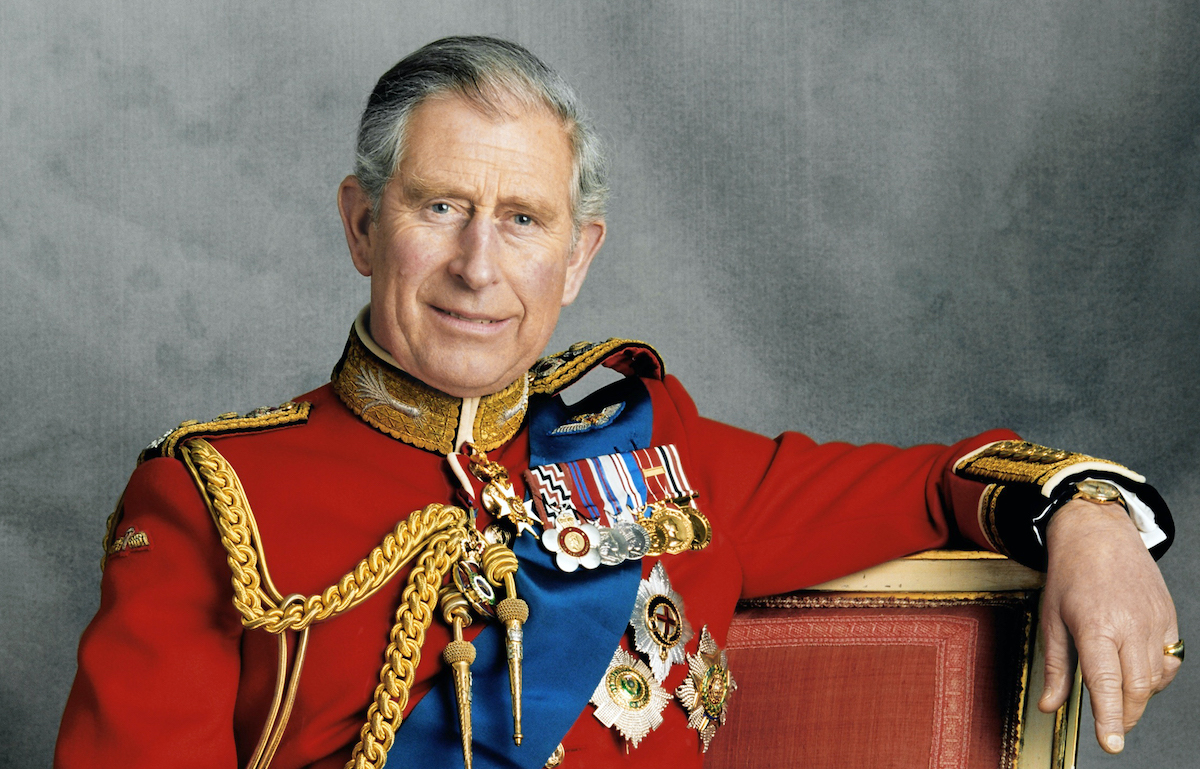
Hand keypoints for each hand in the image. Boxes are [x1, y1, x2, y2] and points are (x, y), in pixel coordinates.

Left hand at [1039, 499, 1179, 752]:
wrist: (1098, 534)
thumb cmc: (1070, 574)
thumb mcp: (1051, 619)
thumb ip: (1055, 667)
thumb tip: (1049, 705)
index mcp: (1095, 626)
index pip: (1105, 682)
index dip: (1109, 717)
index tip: (1110, 743)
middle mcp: (1129, 625)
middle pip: (1137, 688)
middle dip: (1126, 715)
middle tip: (1111, 726)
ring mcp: (1153, 621)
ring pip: (1156, 678)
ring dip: (1140, 696)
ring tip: (1118, 692)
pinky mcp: (1169, 618)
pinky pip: (1170, 661)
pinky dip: (1156, 676)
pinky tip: (1137, 671)